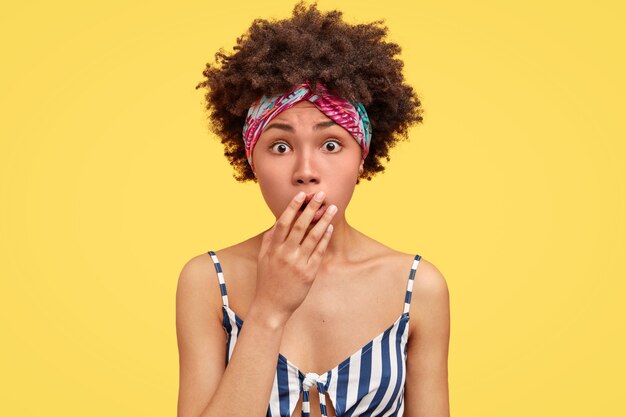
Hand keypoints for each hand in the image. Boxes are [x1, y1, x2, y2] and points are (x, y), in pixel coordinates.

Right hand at [252, 191, 336, 322]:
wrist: (271, 306)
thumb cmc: (267, 281)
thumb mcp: (263, 258)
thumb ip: (269, 240)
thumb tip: (277, 222)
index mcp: (273, 249)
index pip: (283, 222)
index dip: (293, 207)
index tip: (301, 195)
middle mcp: (285, 254)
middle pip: (300, 226)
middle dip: (311, 208)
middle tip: (320, 195)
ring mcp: (298, 264)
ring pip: (313, 237)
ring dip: (324, 220)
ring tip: (331, 208)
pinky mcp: (309, 273)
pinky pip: (319, 252)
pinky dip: (325, 238)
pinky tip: (330, 228)